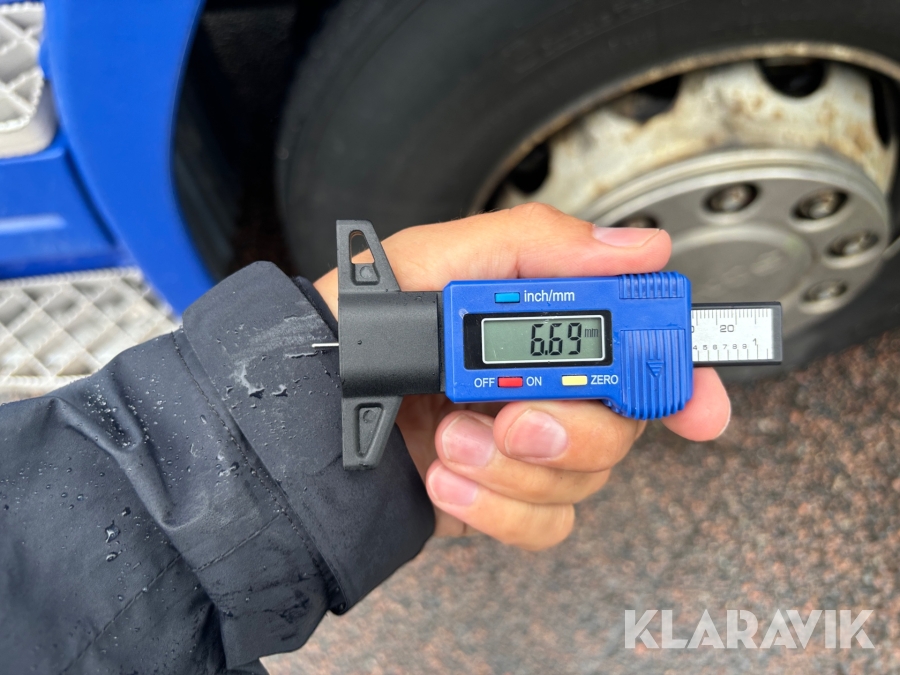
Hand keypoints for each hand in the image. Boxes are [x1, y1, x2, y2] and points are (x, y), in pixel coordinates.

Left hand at [314, 204, 729, 549]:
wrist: (298, 403)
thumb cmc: (360, 322)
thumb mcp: (439, 258)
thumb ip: (537, 245)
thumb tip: (636, 247)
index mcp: (541, 327)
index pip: (637, 348)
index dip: (681, 376)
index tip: (700, 405)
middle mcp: (544, 389)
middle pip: (620, 424)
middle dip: (571, 427)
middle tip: (516, 416)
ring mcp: (522, 450)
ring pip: (583, 480)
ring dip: (515, 467)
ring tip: (448, 439)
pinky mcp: (500, 499)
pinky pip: (543, 525)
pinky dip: (500, 510)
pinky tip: (448, 481)